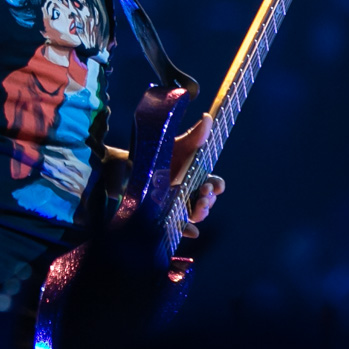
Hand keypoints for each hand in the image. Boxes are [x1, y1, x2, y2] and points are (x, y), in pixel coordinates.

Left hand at [170, 113, 224, 238]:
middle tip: (202, 196)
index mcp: (196, 175)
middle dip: (209, 200)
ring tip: (197, 208)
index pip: (214, 184)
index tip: (213, 186)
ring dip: (202, 213)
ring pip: (197, 214)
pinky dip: (187, 230)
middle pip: (208, 200)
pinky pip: (179, 226)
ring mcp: (179, 204)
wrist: (131, 166)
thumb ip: (193, 135)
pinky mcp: (166, 214)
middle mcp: (190, 191)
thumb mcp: (176, 144)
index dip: (217, 186)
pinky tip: (191, 231)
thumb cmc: (158, 153)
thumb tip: (207, 117)